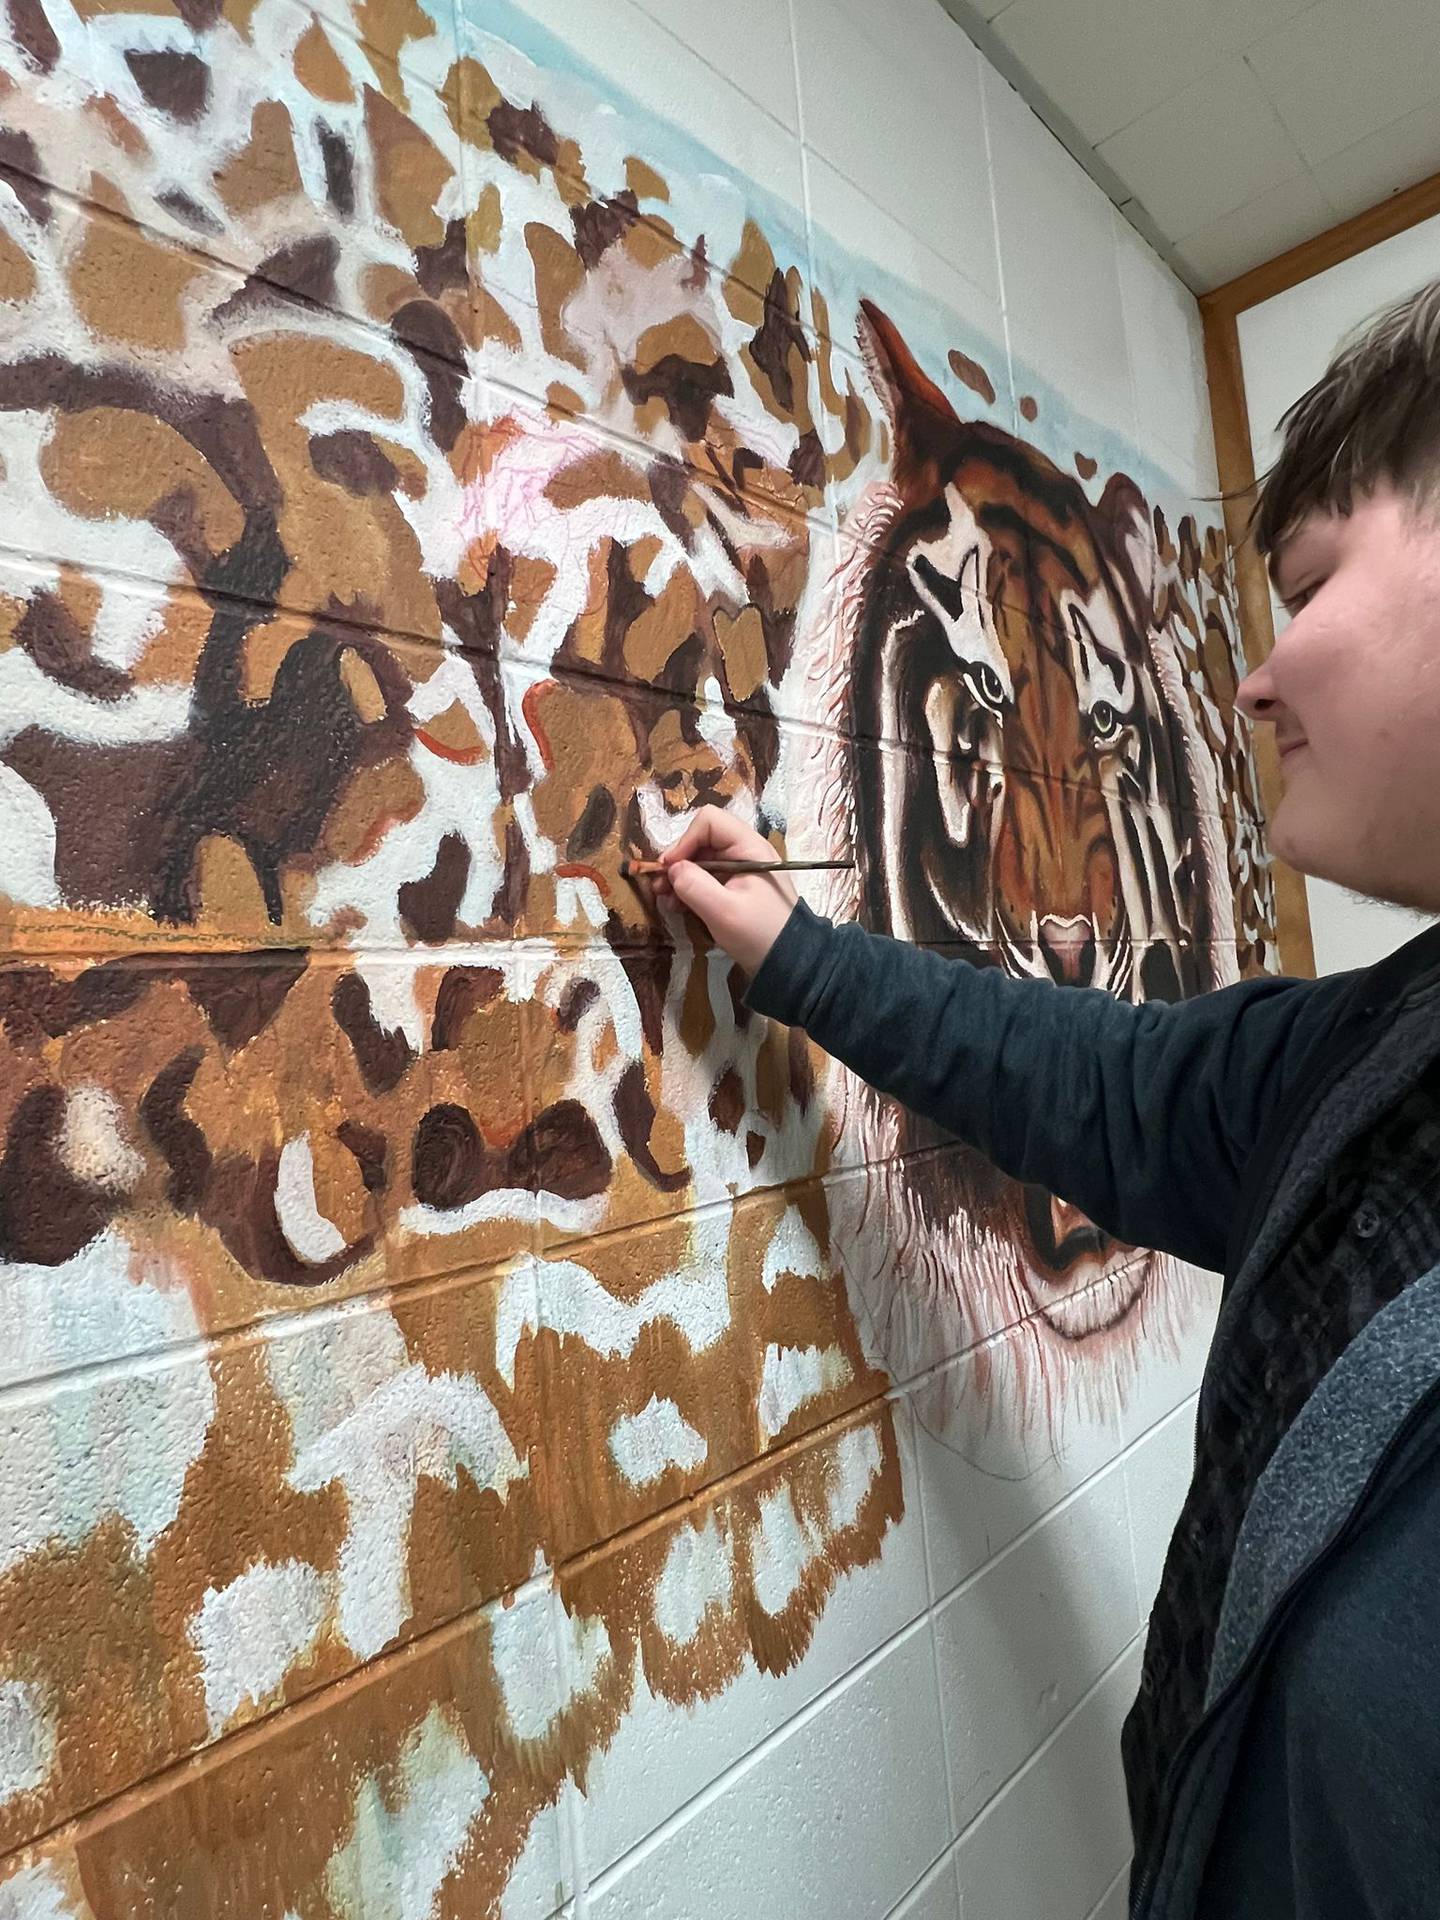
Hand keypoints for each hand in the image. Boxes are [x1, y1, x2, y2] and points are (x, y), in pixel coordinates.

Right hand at [651, 805, 797, 975]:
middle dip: (678, 861)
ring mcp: (740, 870)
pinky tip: (678, 906)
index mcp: (749, 847)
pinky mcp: (735, 888)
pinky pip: (707, 878)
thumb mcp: (723, 911)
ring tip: (665, 899)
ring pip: (701, 860)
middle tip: (659, 886)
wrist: (788, 963)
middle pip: (702, 840)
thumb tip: (671, 869)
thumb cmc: (759, 934)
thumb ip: (694, 885)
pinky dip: (690, 889)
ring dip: (680, 877)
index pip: (709, 822)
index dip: (684, 840)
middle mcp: (744, 852)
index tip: (669, 868)